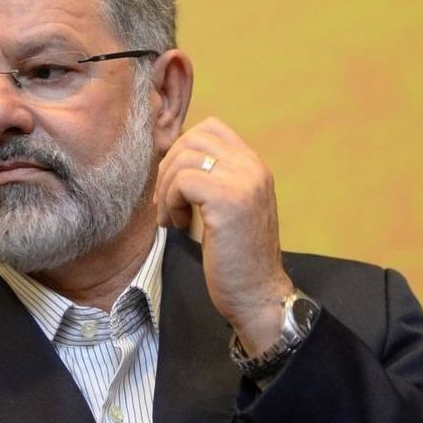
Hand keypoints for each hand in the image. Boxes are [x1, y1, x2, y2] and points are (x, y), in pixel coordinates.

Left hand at [154, 117, 293, 355]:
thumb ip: (212, 179)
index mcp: (254, 166)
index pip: (210, 128)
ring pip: (184, 158)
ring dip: (166, 189)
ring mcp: (244, 181)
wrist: (257, 293)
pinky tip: (177, 225)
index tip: (175, 185)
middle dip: (168, 169)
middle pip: (192, 138)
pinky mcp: (228, 200)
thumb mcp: (227, 208)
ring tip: (171, 218)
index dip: (181, 152)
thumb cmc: (235, 258)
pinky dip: (170, 202)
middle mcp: (253, 167)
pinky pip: (182, 181)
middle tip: (165, 204)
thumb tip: (170, 160)